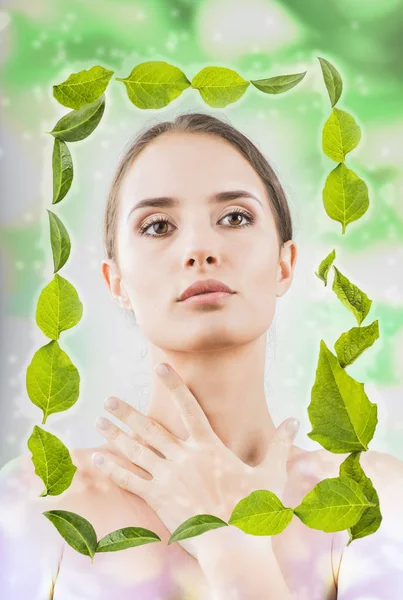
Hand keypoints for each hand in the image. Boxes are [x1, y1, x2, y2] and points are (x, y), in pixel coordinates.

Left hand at [92, 362, 299, 559]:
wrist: (234, 544)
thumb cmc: (254, 510)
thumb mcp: (272, 473)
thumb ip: (280, 444)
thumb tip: (295, 421)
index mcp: (209, 446)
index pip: (189, 406)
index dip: (174, 384)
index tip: (160, 367)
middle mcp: (184, 456)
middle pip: (150, 427)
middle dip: (128, 412)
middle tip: (109, 400)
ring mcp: (168, 476)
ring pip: (136, 450)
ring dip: (115, 434)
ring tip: (99, 421)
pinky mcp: (158, 498)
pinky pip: (130, 480)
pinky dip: (112, 468)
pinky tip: (96, 458)